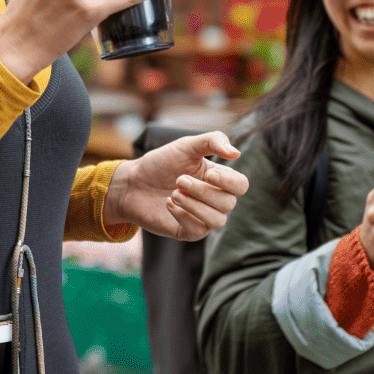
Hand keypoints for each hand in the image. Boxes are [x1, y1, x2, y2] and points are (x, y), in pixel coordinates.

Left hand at [103, 131, 245, 238]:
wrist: (133, 182)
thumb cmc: (161, 163)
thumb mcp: (186, 146)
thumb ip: (212, 141)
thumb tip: (236, 153)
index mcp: (219, 180)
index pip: (241, 185)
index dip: (229, 182)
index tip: (208, 174)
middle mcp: (216, 200)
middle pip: (229, 203)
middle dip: (203, 191)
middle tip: (179, 180)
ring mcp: (203, 218)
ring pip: (218, 221)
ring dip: (195, 205)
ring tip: (173, 193)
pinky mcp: (188, 231)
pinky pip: (197, 231)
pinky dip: (183, 216)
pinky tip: (168, 203)